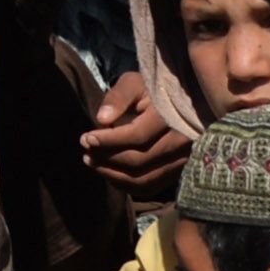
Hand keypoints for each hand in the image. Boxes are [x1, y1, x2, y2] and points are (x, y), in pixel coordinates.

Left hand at [79, 68, 190, 198]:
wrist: (179, 100)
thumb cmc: (151, 89)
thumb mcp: (134, 84)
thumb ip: (117, 98)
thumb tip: (101, 120)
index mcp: (170, 116)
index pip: (137, 136)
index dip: (109, 140)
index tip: (86, 138)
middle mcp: (182, 142)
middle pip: (139, 160)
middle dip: (107, 158)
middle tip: (85, 152)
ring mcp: (183, 160)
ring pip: (144, 178)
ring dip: (113, 175)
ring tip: (92, 162)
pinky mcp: (179, 172)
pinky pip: (150, 187)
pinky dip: (126, 185)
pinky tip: (109, 174)